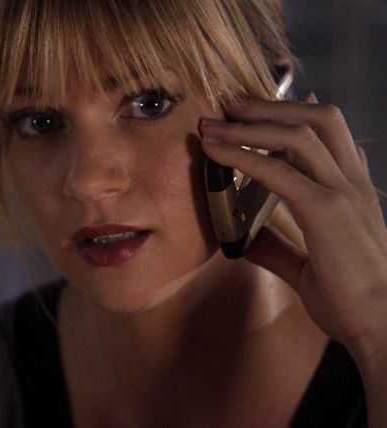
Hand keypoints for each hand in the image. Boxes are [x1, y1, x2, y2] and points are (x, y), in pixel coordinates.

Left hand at [198, 96, 386, 362]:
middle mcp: (352, 184)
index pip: (327, 134)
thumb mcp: (308, 267)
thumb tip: (245, 240)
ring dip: (249, 124)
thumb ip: (278, 248)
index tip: (253, 112)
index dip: (290, 114)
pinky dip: (242, 155)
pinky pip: (279, 172)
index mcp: (351, 192)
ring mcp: (343, 194)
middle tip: (227, 104)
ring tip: (213, 122)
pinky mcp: (328, 212)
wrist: (383, 328)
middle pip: (316, 119)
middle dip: (268, 106)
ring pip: (297, 135)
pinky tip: (216, 151)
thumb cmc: (352, 301)